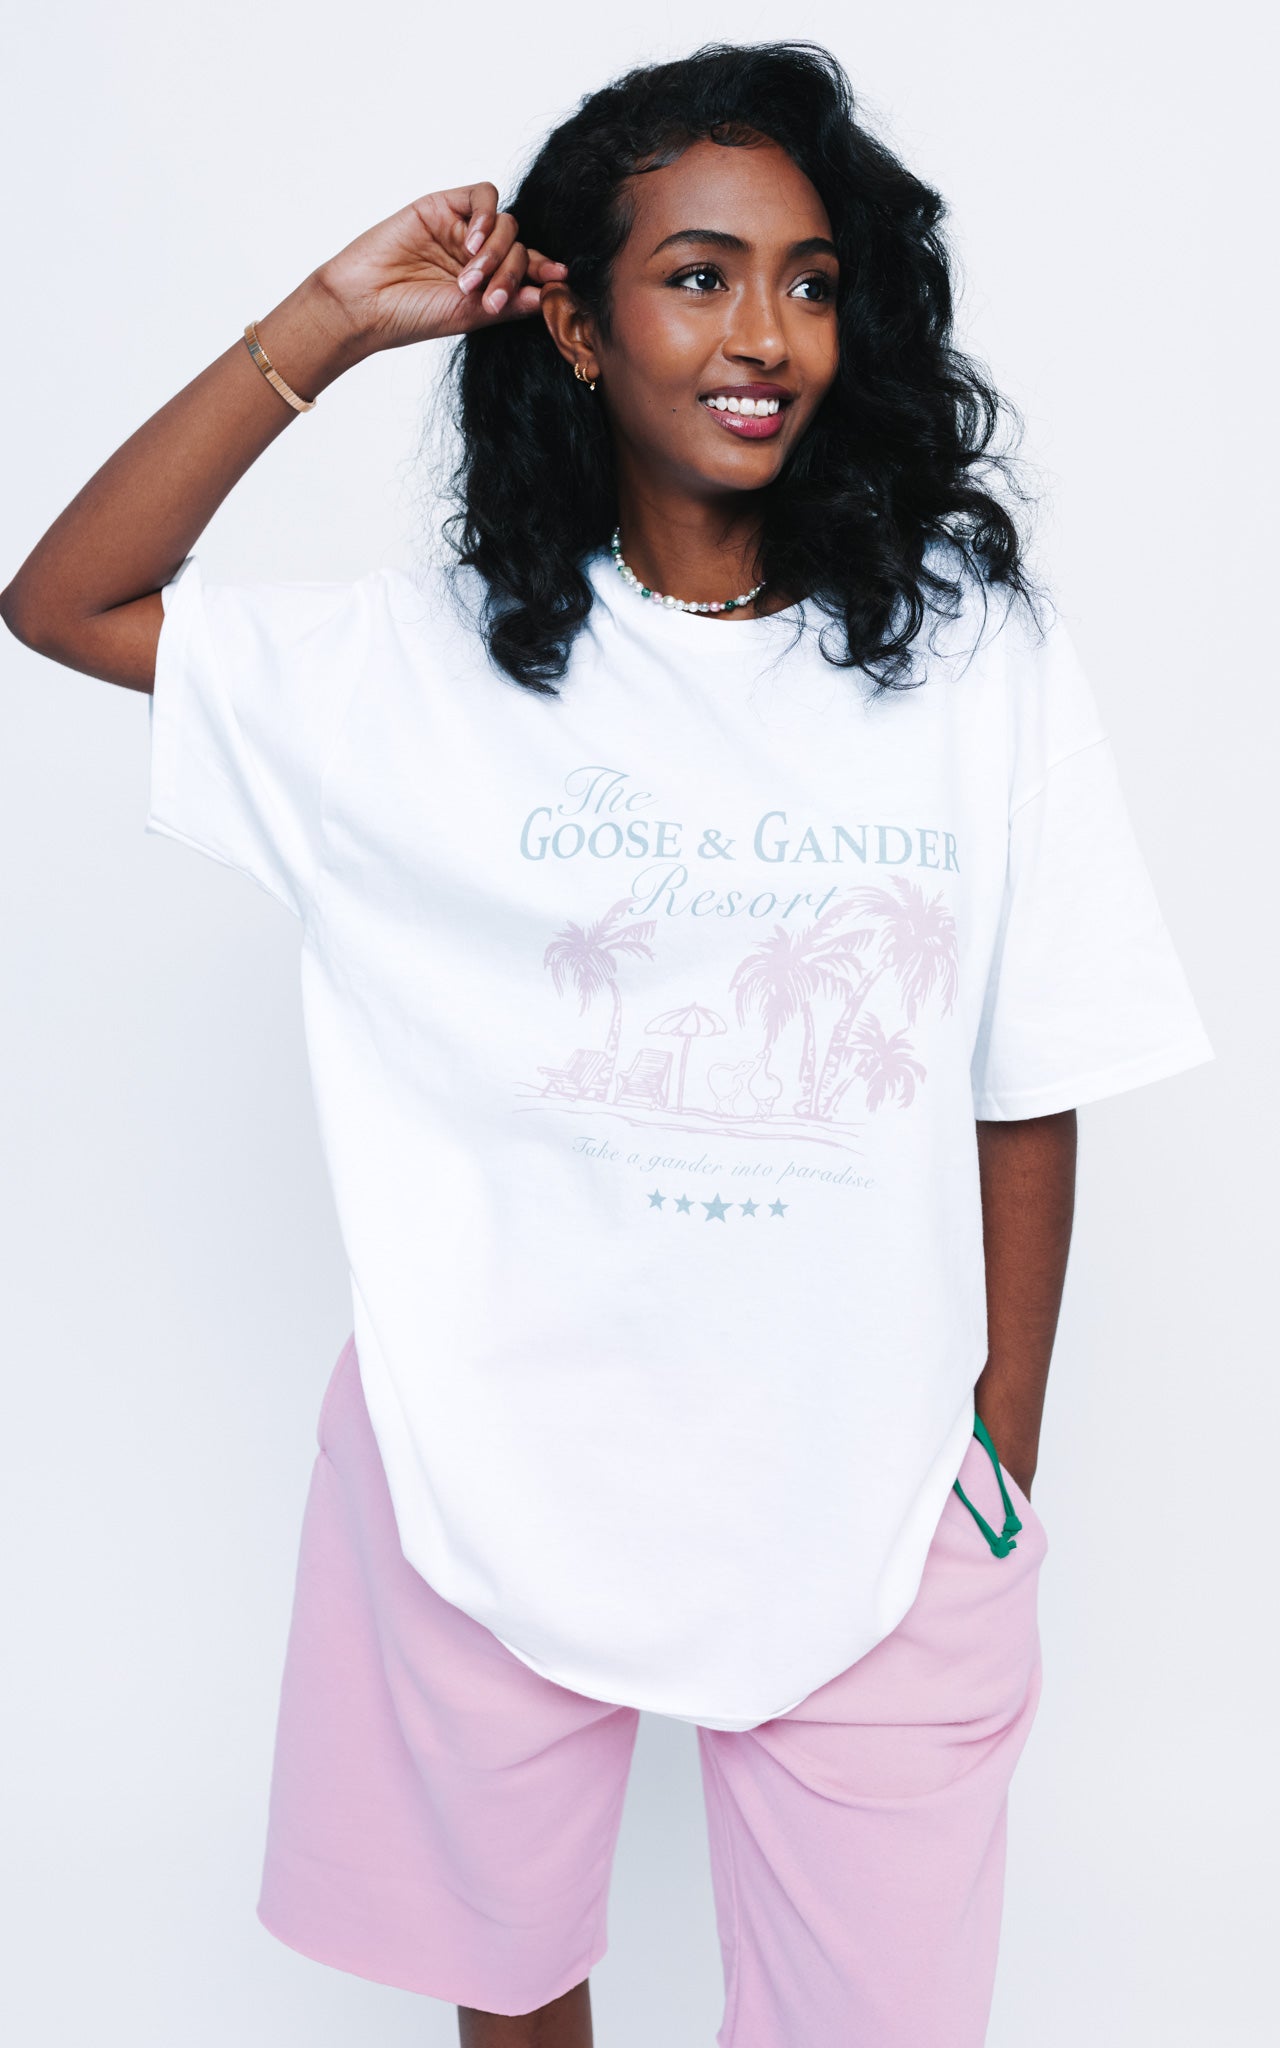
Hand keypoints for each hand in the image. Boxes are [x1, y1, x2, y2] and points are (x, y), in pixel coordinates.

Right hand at [314, 182, 568, 354]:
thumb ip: (507, 304)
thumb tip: (545, 296)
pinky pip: (483, 195)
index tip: (560, 279)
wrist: (364, 304)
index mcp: (486, 284)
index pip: (526, 271)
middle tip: (491, 297)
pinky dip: (486, 216)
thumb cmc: (410, 317)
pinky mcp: (442, 206)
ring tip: (470, 277)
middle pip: (519, 247)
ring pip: (506, 224)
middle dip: (512, 271)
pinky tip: (469, 241)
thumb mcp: (467, 316)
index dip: (545, 272)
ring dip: (496, 251)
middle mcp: (477, 256)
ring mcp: (460, 230)